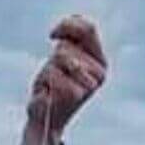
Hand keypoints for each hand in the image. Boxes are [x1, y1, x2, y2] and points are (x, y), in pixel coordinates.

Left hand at [22, 15, 106, 144]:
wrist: (45, 120)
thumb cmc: (52, 86)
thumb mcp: (61, 59)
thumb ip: (68, 41)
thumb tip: (61, 34)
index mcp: (100, 60)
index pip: (88, 28)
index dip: (67, 25)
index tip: (51, 35)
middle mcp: (100, 72)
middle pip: (68, 45)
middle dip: (53, 57)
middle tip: (54, 76)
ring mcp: (90, 83)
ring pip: (60, 56)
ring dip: (48, 69)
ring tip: (51, 85)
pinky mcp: (77, 94)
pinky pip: (53, 72)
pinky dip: (45, 80)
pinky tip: (49, 93)